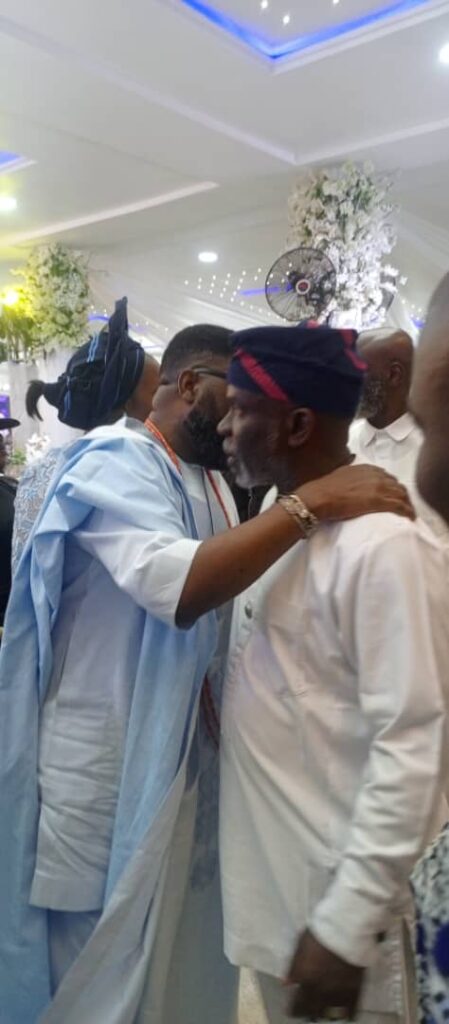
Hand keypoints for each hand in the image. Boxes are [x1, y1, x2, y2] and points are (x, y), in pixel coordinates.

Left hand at [286, 930, 363, 1019]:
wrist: (346, 928)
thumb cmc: (320, 933)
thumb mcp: (300, 946)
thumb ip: (293, 968)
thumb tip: (285, 984)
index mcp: (305, 980)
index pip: (297, 1005)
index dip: (293, 1010)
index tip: (292, 1011)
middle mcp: (320, 991)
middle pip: (313, 1012)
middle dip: (309, 1014)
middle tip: (308, 1013)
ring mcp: (338, 992)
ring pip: (331, 1014)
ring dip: (326, 1014)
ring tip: (324, 1013)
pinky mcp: (355, 990)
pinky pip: (351, 1010)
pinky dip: (347, 1014)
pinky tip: (345, 1014)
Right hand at [298, 464, 413, 523]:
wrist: (319, 497)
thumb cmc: (325, 489)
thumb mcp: (341, 474)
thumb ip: (352, 474)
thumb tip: (352, 475)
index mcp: (366, 469)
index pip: (387, 476)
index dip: (392, 486)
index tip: (393, 494)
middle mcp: (376, 475)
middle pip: (397, 485)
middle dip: (402, 495)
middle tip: (404, 505)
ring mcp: (378, 488)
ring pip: (402, 495)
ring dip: (407, 503)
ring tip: (409, 512)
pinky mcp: (379, 501)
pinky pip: (400, 506)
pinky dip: (407, 511)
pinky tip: (410, 516)